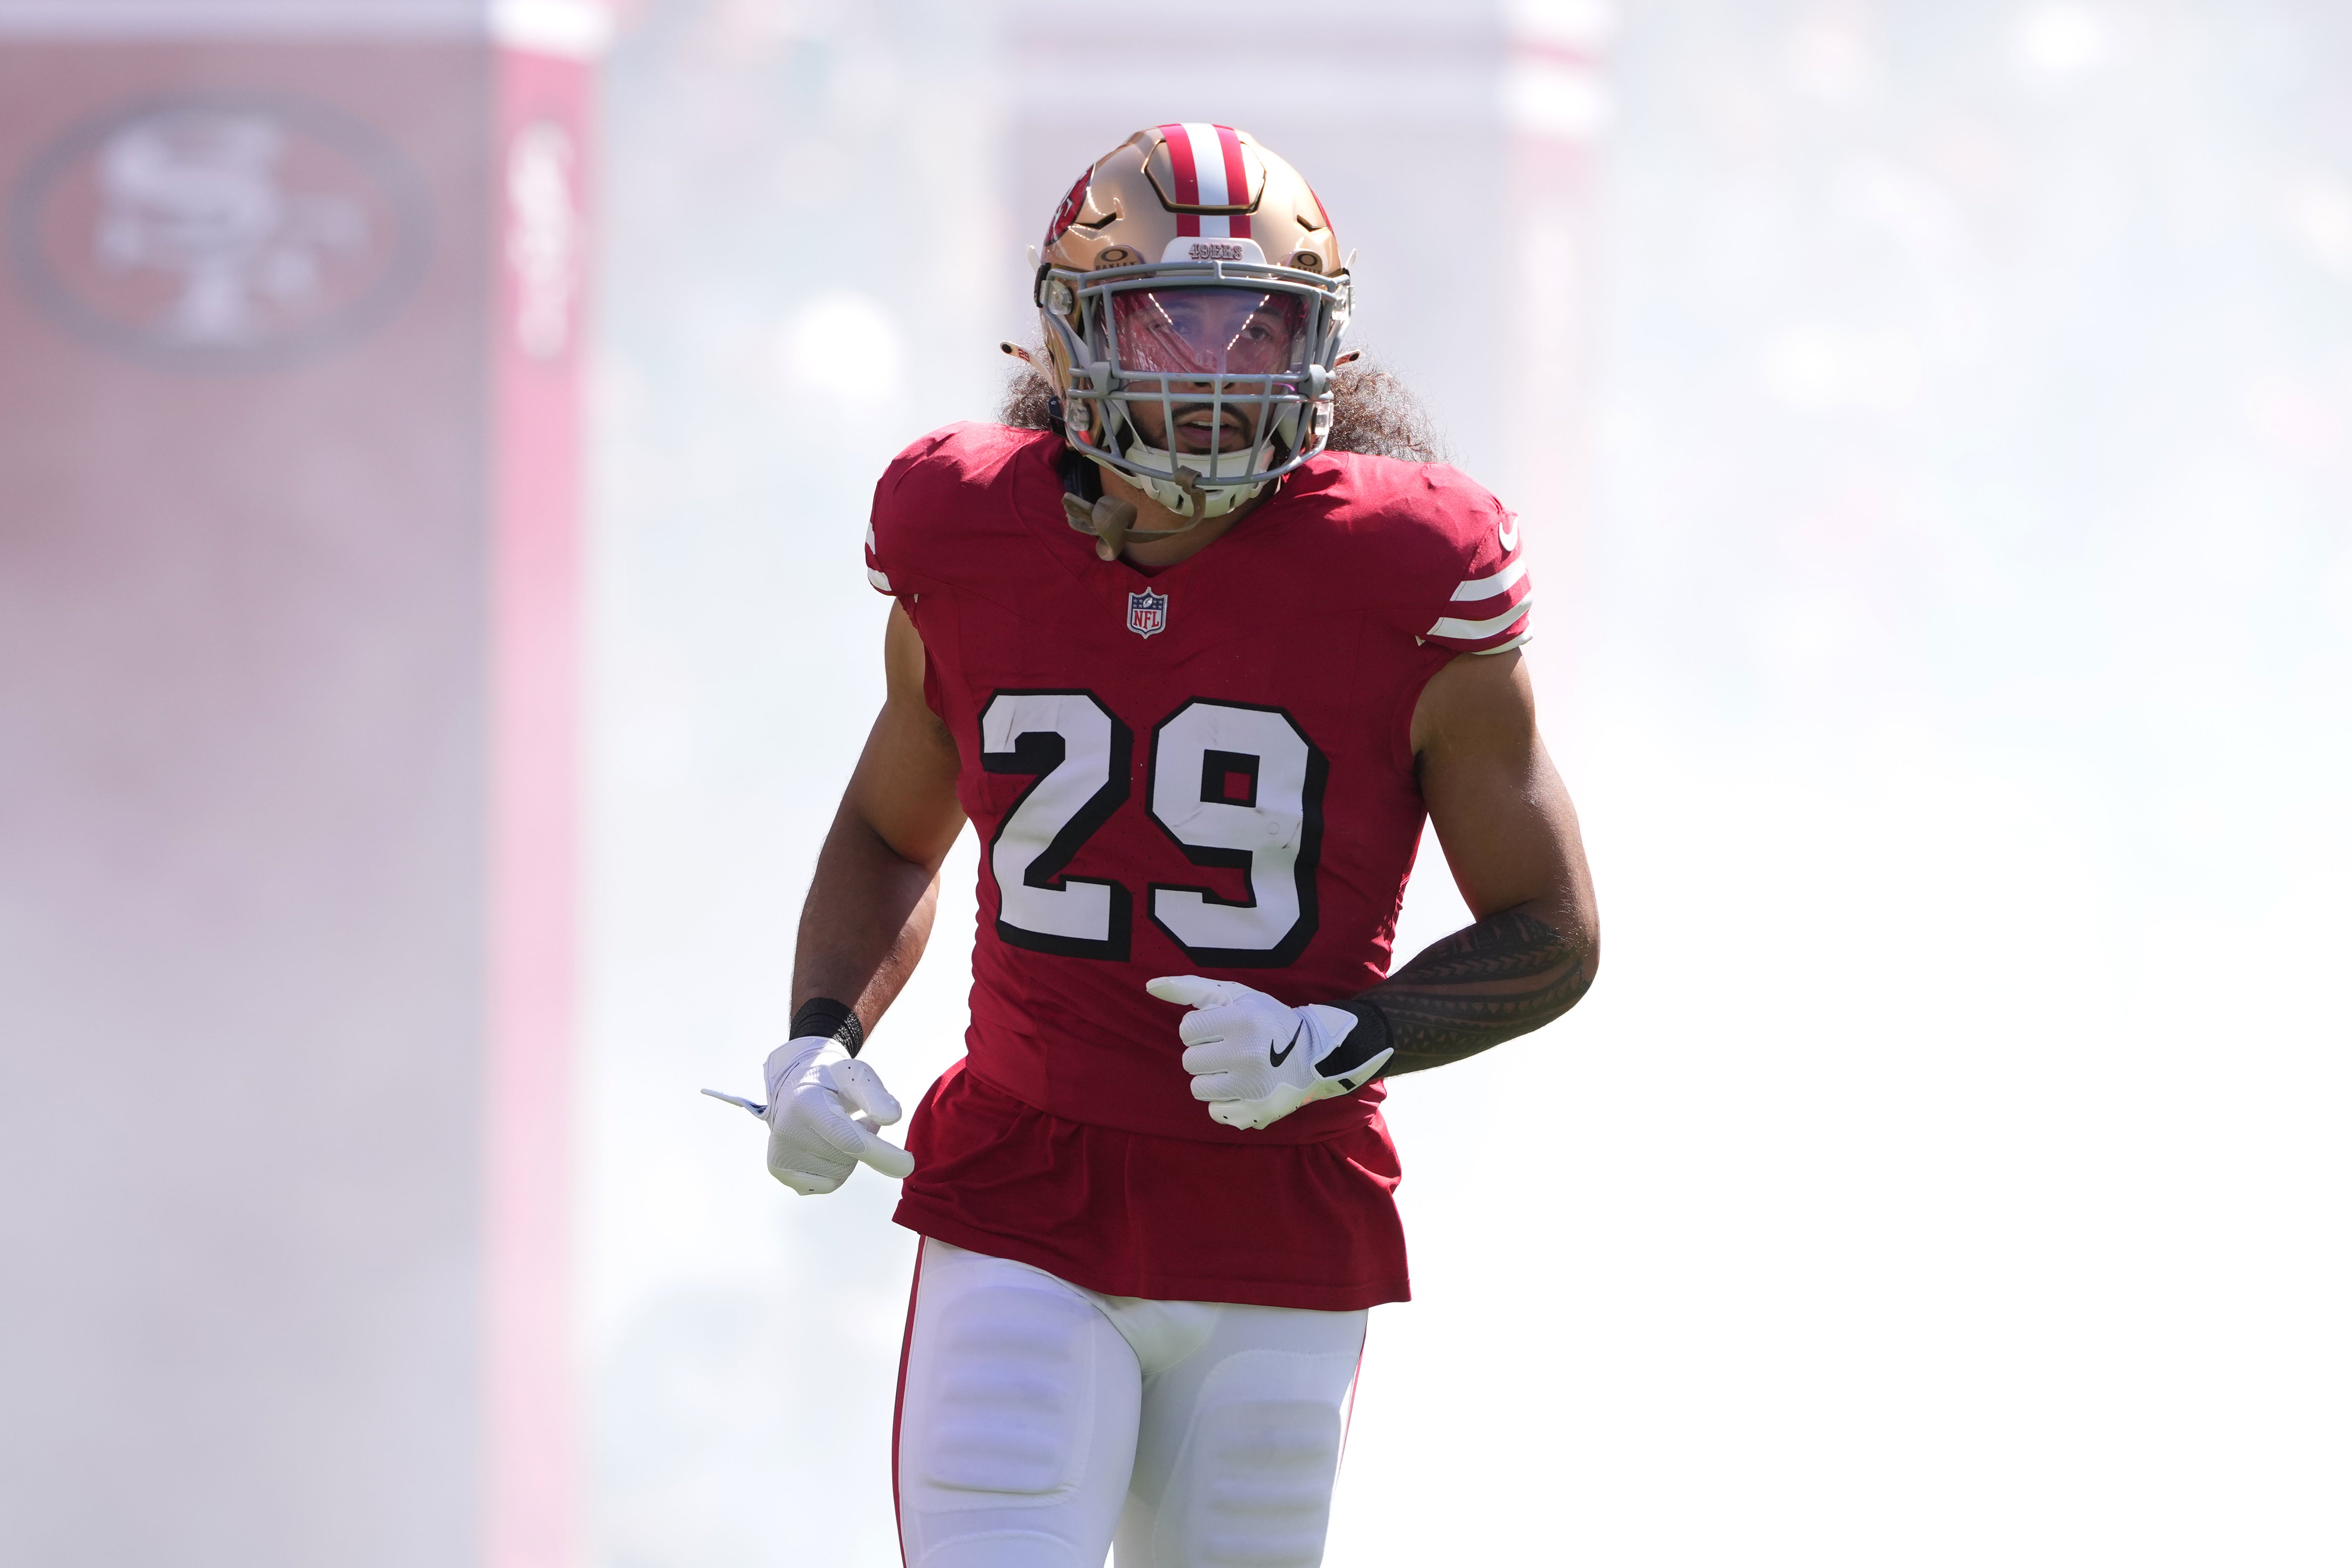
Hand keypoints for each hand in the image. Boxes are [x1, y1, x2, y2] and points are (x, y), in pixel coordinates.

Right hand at [758, 1036, 916, 1193]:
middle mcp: (787, 1132)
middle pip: (848, 1159)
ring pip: (839, 1174)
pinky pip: (827, 1184)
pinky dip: (835, 1169)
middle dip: (863, 1142)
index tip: (907, 1165)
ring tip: (838, 1129)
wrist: (794, 1087)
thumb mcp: (855, 1076)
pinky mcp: (780, 1170)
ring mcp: (781, 1154)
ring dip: (849, 1155)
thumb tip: (893, 1117)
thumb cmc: (832, 1081)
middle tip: (856, 1119)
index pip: (847, 1137)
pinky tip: (826, 1146)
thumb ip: (875, 1094)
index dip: (879, 1152)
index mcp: (806, 1103)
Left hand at [1144, 976, 1394, 1130]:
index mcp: (1242, 1021)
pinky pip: (1214, 1112)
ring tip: (1236, 1069)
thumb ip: (1190, 988)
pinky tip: (1243, 1089)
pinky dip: (1224, 1102)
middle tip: (1230, 1050)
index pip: (1187, 1030)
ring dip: (1211, 1079)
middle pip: (1189, 1061)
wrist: (1314, 1054)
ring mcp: (1252, 1089)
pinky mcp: (1256, 1113)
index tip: (1223, 1028)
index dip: (1202, 1029)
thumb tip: (1150, 986)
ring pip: (1198, 1089)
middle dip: (1205, 1054)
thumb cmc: (1266, 1020)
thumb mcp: (1234, 995)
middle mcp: (1247, 1055)